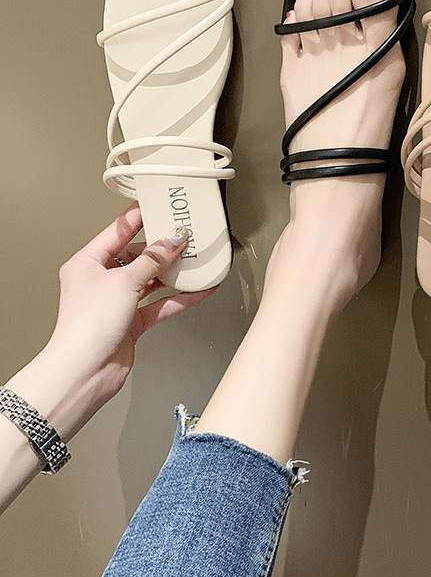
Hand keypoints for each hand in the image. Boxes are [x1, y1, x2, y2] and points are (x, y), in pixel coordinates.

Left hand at [47, 202, 215, 401]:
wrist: (86, 370)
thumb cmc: (87, 325)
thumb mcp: (124, 280)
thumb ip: (153, 259)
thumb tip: (172, 239)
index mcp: (87, 263)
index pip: (117, 232)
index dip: (139, 218)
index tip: (158, 206)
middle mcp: (100, 281)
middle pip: (137, 256)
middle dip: (162, 249)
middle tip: (185, 236)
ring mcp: (117, 302)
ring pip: (151, 280)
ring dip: (173, 273)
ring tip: (195, 260)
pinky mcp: (131, 322)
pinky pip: (160, 304)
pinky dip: (179, 298)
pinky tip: (198, 291)